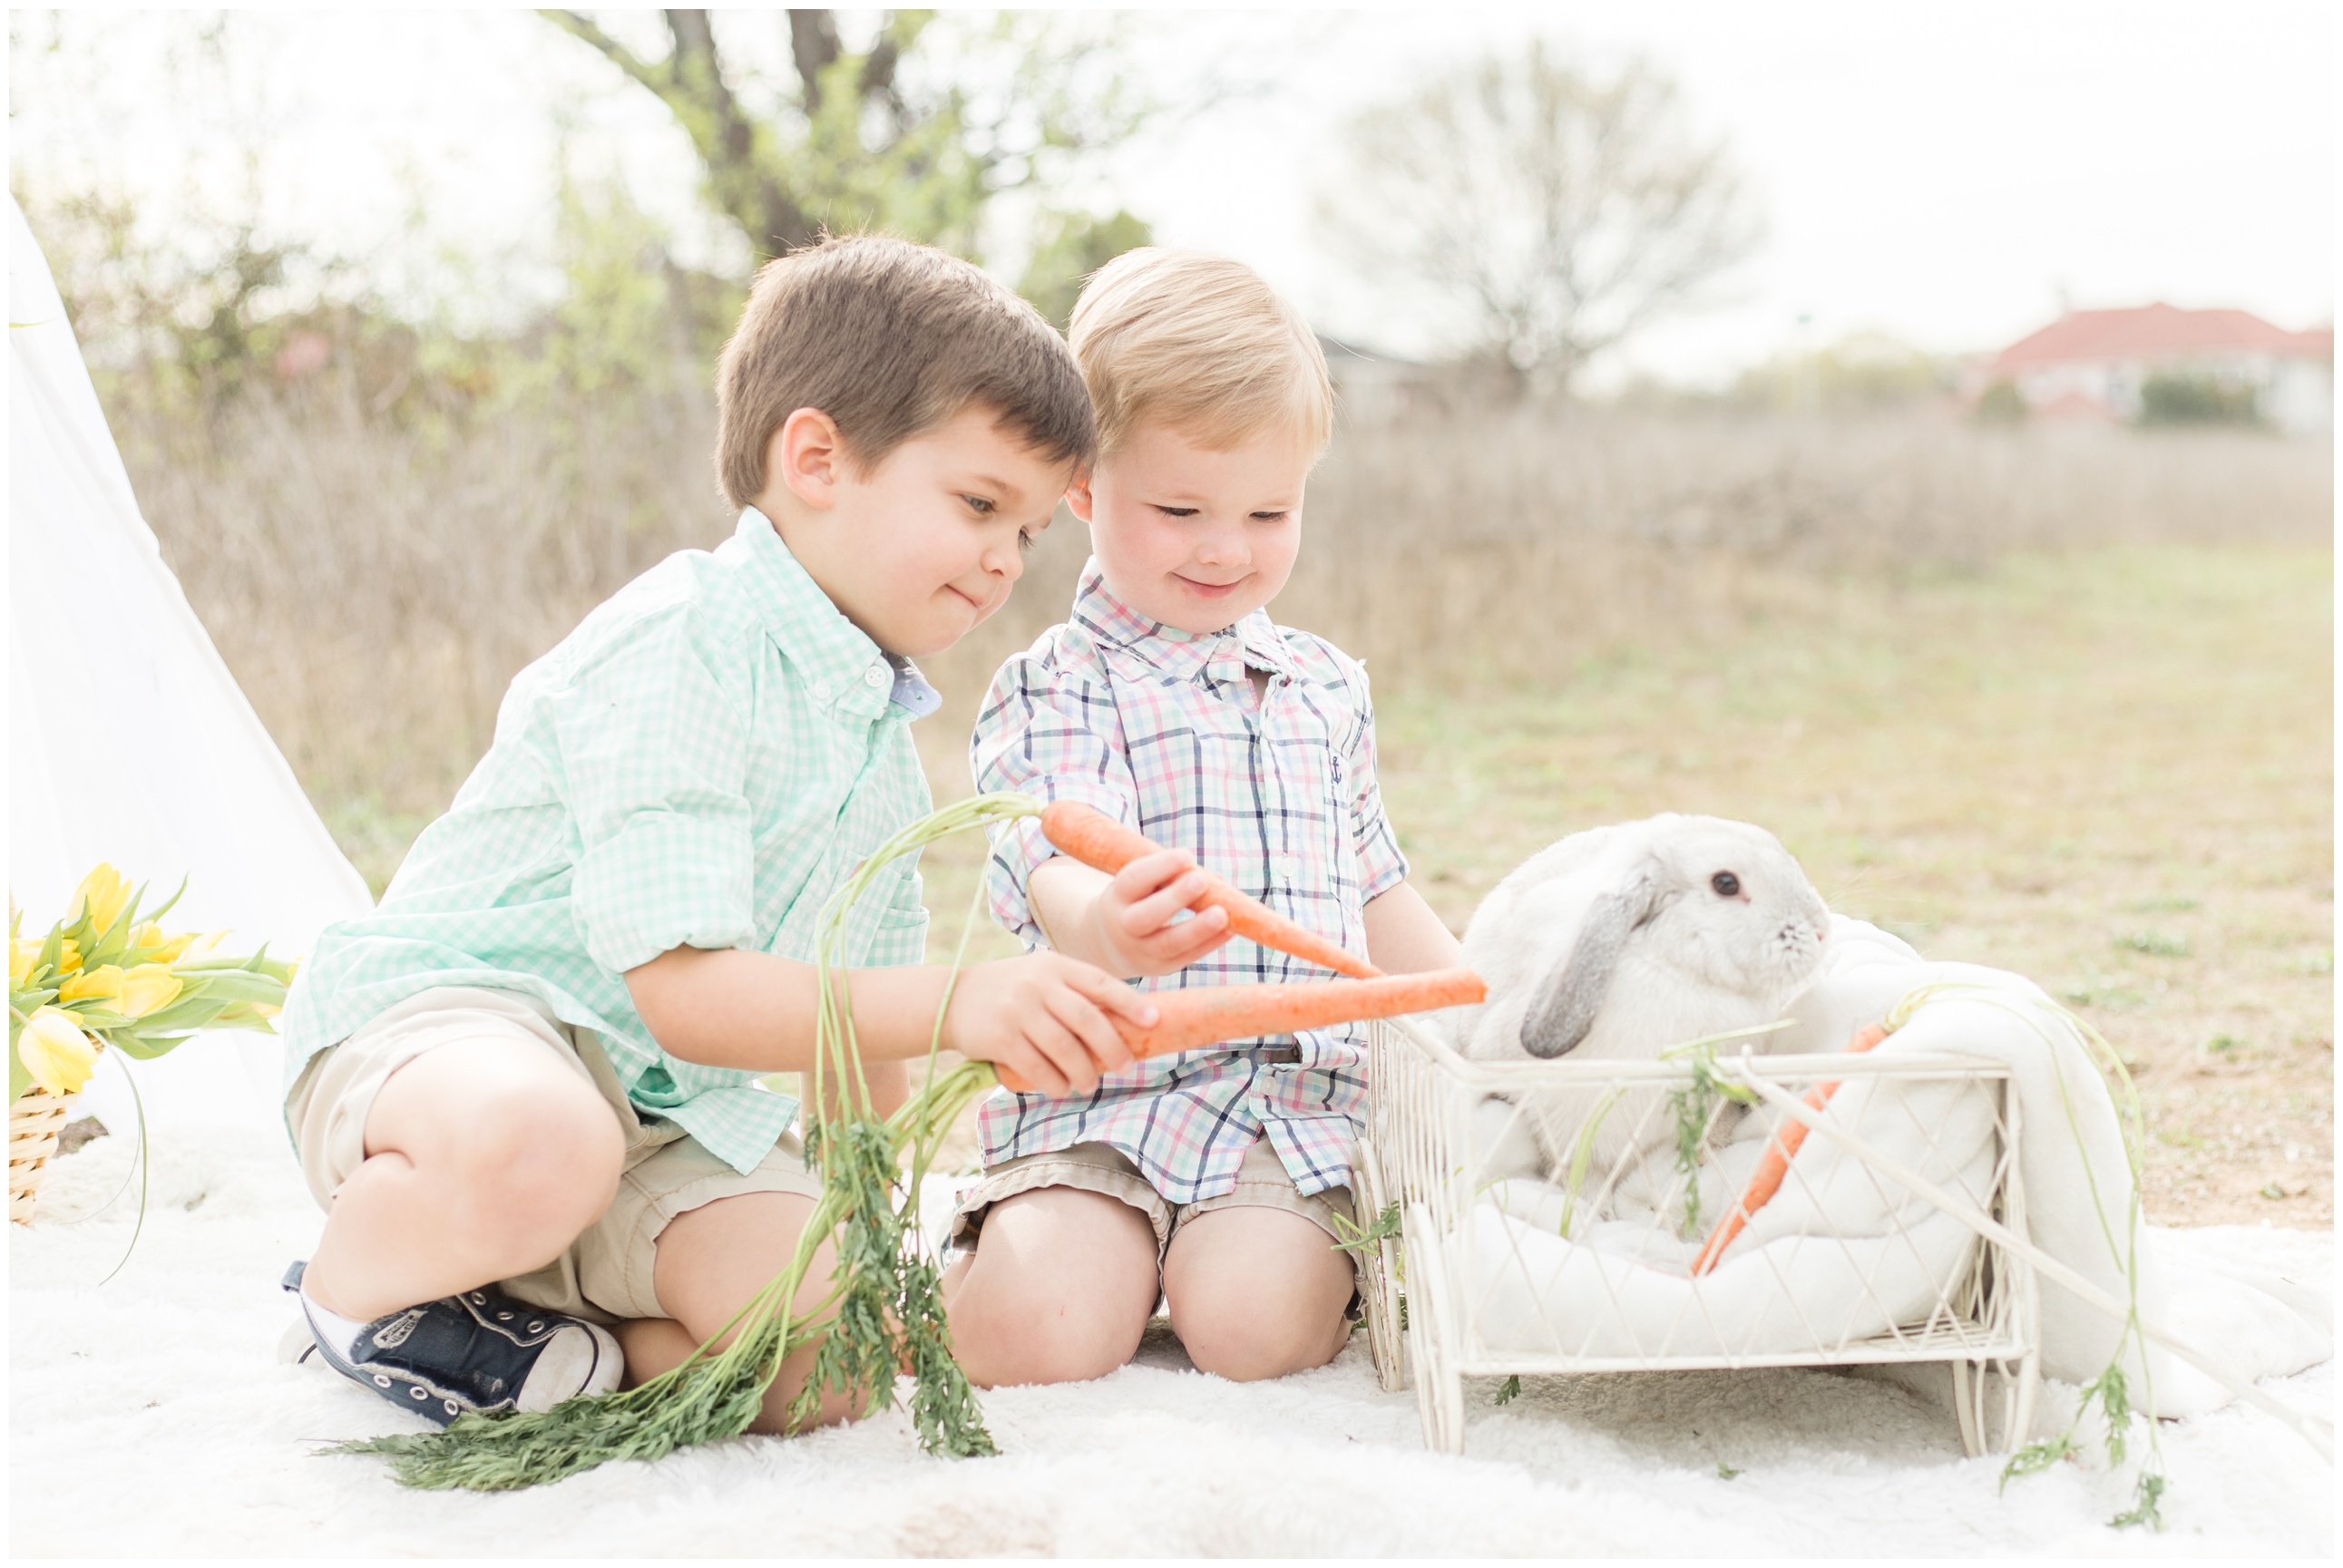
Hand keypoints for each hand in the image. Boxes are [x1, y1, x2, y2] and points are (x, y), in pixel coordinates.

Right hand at [940, 952, 1155, 1097]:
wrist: (952, 998)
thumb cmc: (1011, 990)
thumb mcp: (1042, 975)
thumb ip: (1075, 991)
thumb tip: (1127, 1020)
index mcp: (1055, 966)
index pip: (1100, 983)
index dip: (1130, 1003)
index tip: (1154, 1020)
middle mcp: (1038, 984)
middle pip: (1087, 1019)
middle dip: (1112, 1047)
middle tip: (1125, 1066)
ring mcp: (1018, 1010)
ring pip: (1064, 1048)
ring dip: (1084, 1072)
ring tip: (1090, 1084)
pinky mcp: (1000, 1037)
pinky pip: (1037, 1067)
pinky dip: (1055, 1082)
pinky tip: (1062, 1088)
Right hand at [1082, 849, 1233, 978]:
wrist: (1112, 943)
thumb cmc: (1138, 900)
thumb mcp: (1142, 885)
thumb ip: (1172, 878)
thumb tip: (1217, 881)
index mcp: (1117, 896)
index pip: (1133, 880)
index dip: (1159, 867)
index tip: (1187, 855)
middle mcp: (1124, 925)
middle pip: (1145, 916)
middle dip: (1175, 898)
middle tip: (1202, 880)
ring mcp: (1141, 951)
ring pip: (1168, 943)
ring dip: (1197, 929)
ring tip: (1222, 913)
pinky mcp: (1160, 967)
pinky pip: (1186, 957)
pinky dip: (1209, 943)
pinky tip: (1230, 930)